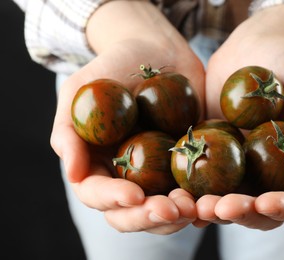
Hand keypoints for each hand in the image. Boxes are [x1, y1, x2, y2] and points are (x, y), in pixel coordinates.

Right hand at [50, 1, 203, 233]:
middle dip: (149, 217)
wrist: (156, 51)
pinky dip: (204, 200)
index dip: (113, 200)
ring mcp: (160, 173)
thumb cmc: (112, 67)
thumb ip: (68, 130)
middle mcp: (128, 176)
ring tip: (194, 206)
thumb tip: (72, 174)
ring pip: (166, 210)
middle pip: (133, 213)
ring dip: (179, 215)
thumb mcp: (78, 90)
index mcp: (98, 165)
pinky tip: (214, 198)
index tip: (133, 195)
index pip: (98, 195)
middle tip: (170, 210)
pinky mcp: (189, 163)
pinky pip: (198, 189)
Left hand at [197, 5, 283, 229]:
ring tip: (196, 204)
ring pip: (227, 202)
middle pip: (260, 212)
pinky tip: (178, 194)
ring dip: (211, 209)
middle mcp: (272, 177)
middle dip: (241, 213)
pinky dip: (190, 192)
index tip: (264, 202)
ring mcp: (240, 169)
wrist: (257, 47)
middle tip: (220, 207)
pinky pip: (200, 180)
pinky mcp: (211, 156)